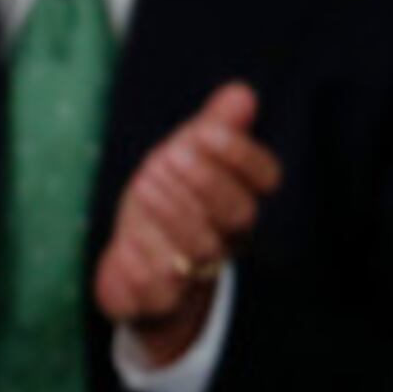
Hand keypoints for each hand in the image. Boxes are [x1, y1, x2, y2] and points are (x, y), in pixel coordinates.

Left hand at [92, 81, 281, 365]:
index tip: (206, 131)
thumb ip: (212, 127)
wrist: (138, 275)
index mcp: (239, 197)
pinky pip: (160, 287)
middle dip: (205, 181)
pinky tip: (127, 240)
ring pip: (199, 246)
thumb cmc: (167, 205)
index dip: (241, 155)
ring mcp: (198, 269)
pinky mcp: (163, 299)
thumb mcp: (182, 160)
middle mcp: (227, 236)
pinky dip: (143, 260)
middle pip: (236, 213)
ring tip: (144, 184)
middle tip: (169, 157)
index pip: (265, 177)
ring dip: (172, 213)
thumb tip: (241, 92)